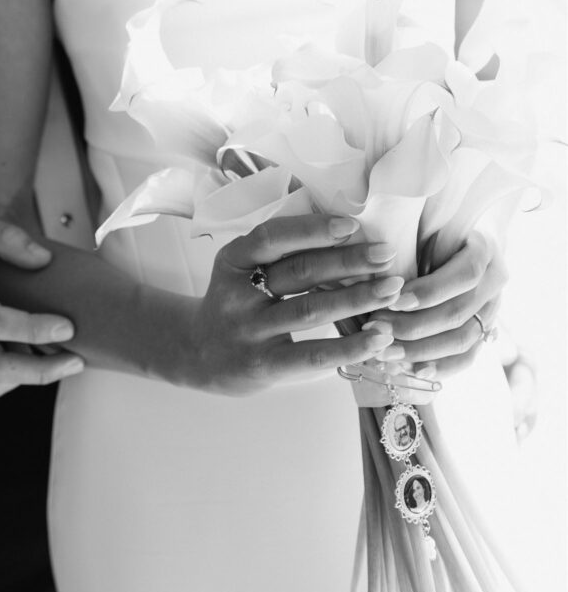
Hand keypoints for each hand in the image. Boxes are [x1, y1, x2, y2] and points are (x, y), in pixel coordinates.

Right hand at [184, 214, 405, 394]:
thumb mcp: (243, 270)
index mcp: (233, 260)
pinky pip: (311, 354)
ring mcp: (249, 331)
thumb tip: (349, 233)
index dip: (312, 230)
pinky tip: (379, 337)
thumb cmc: (237, 304)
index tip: (351, 225)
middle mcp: (237, 294)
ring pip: (309, 310)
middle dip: (348, 261)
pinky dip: (349, 345)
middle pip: (299, 272)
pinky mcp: (263, 365)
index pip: (272, 237)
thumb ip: (281, 255)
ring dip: (356, 298)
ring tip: (392, 290)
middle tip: (387, 254)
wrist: (199, 354)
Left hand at [371, 231, 506, 378]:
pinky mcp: (483, 332)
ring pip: (463, 340)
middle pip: (459, 312)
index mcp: (484, 249)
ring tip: (384, 353)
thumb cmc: (430, 230)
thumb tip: (375, 265)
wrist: (458, 241)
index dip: (429, 291)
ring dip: (420, 351)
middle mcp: (494, 282)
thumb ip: (409, 242)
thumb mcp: (423, 226)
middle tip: (375, 328)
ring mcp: (491, 309)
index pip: (465, 275)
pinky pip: (467, 358)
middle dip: (412, 326)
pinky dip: (440, 368)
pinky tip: (411, 371)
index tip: (392, 299)